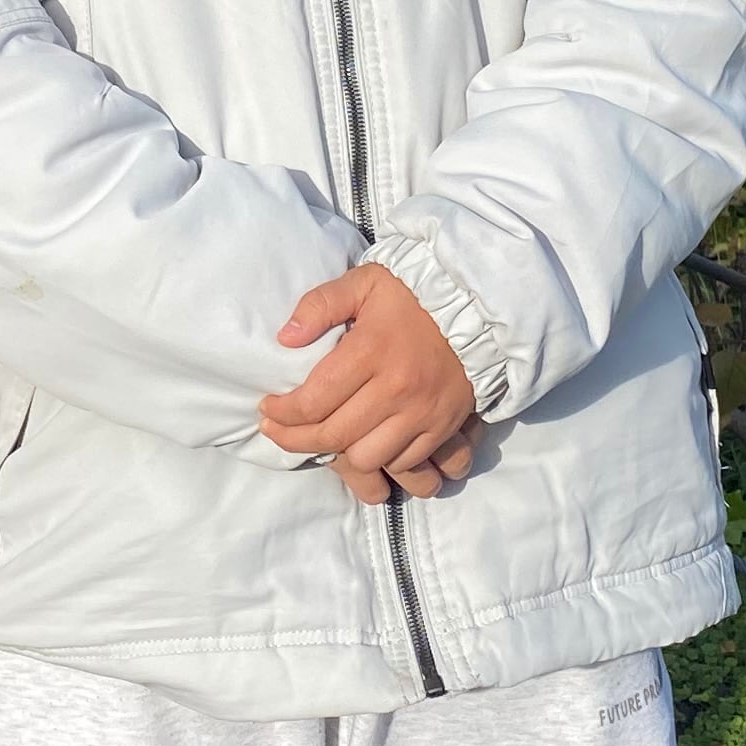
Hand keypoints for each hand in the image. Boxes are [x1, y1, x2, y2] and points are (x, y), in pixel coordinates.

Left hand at [261, 264, 480, 503]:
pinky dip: (380, 459)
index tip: (268, 408)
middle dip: (296, 439)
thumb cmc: (412, 295)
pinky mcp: (442, 427)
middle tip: (278, 430)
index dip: (282, 412)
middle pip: (334, 435)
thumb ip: (321, 304)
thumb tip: (286, 337)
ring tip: (321, 439)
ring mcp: (422, 413)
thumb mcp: (364, 282)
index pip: (314, 400)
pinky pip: (403, 462)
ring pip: (367, 458)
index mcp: (371, 351)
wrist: (477, 308)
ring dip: (338, 454)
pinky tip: (363, 442)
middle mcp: (396, 388)